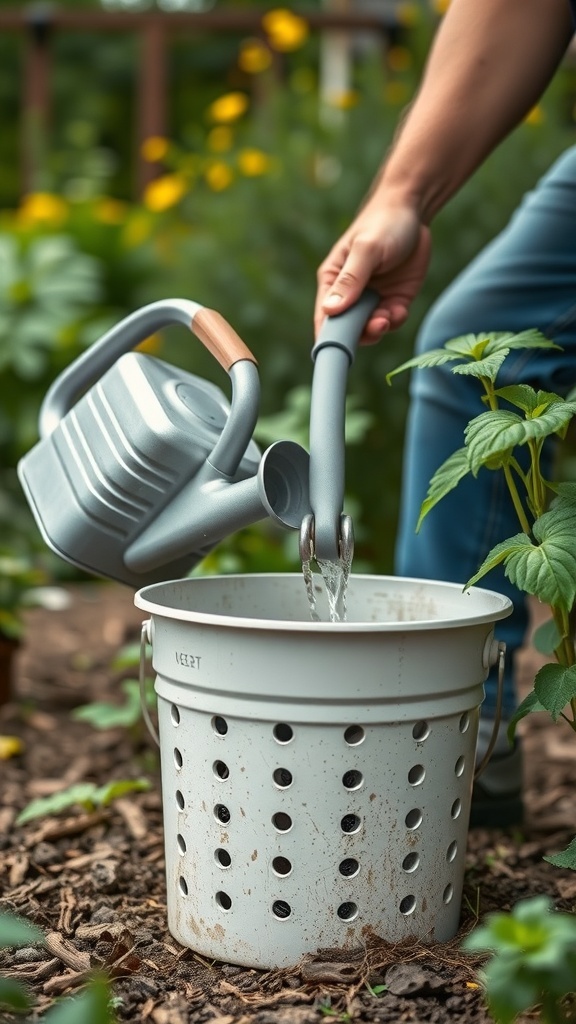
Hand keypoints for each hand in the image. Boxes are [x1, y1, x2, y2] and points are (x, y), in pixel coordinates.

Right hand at [315, 201, 430, 343]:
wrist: (413, 211)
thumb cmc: (382, 224)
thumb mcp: (365, 250)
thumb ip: (350, 280)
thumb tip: (331, 310)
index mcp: (333, 281)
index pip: (324, 317)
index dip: (329, 337)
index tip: (339, 349)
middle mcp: (350, 294)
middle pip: (348, 328)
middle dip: (361, 333)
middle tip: (377, 324)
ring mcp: (373, 298)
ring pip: (371, 328)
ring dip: (380, 327)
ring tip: (390, 315)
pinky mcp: (394, 299)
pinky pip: (392, 320)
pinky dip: (396, 320)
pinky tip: (400, 309)